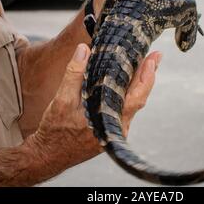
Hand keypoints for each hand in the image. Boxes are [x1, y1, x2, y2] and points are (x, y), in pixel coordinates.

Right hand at [26, 44, 160, 173]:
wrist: (48, 155)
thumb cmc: (55, 129)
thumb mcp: (62, 99)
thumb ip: (74, 74)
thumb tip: (84, 49)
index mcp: (109, 119)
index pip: (137, 96)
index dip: (147, 76)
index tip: (153, 58)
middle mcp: (117, 126)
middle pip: (138, 97)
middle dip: (147, 74)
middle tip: (154, 55)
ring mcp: (114, 130)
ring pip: (131, 102)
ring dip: (137, 83)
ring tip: (142, 63)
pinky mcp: (110, 130)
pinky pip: (123, 107)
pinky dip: (126, 92)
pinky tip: (124, 80)